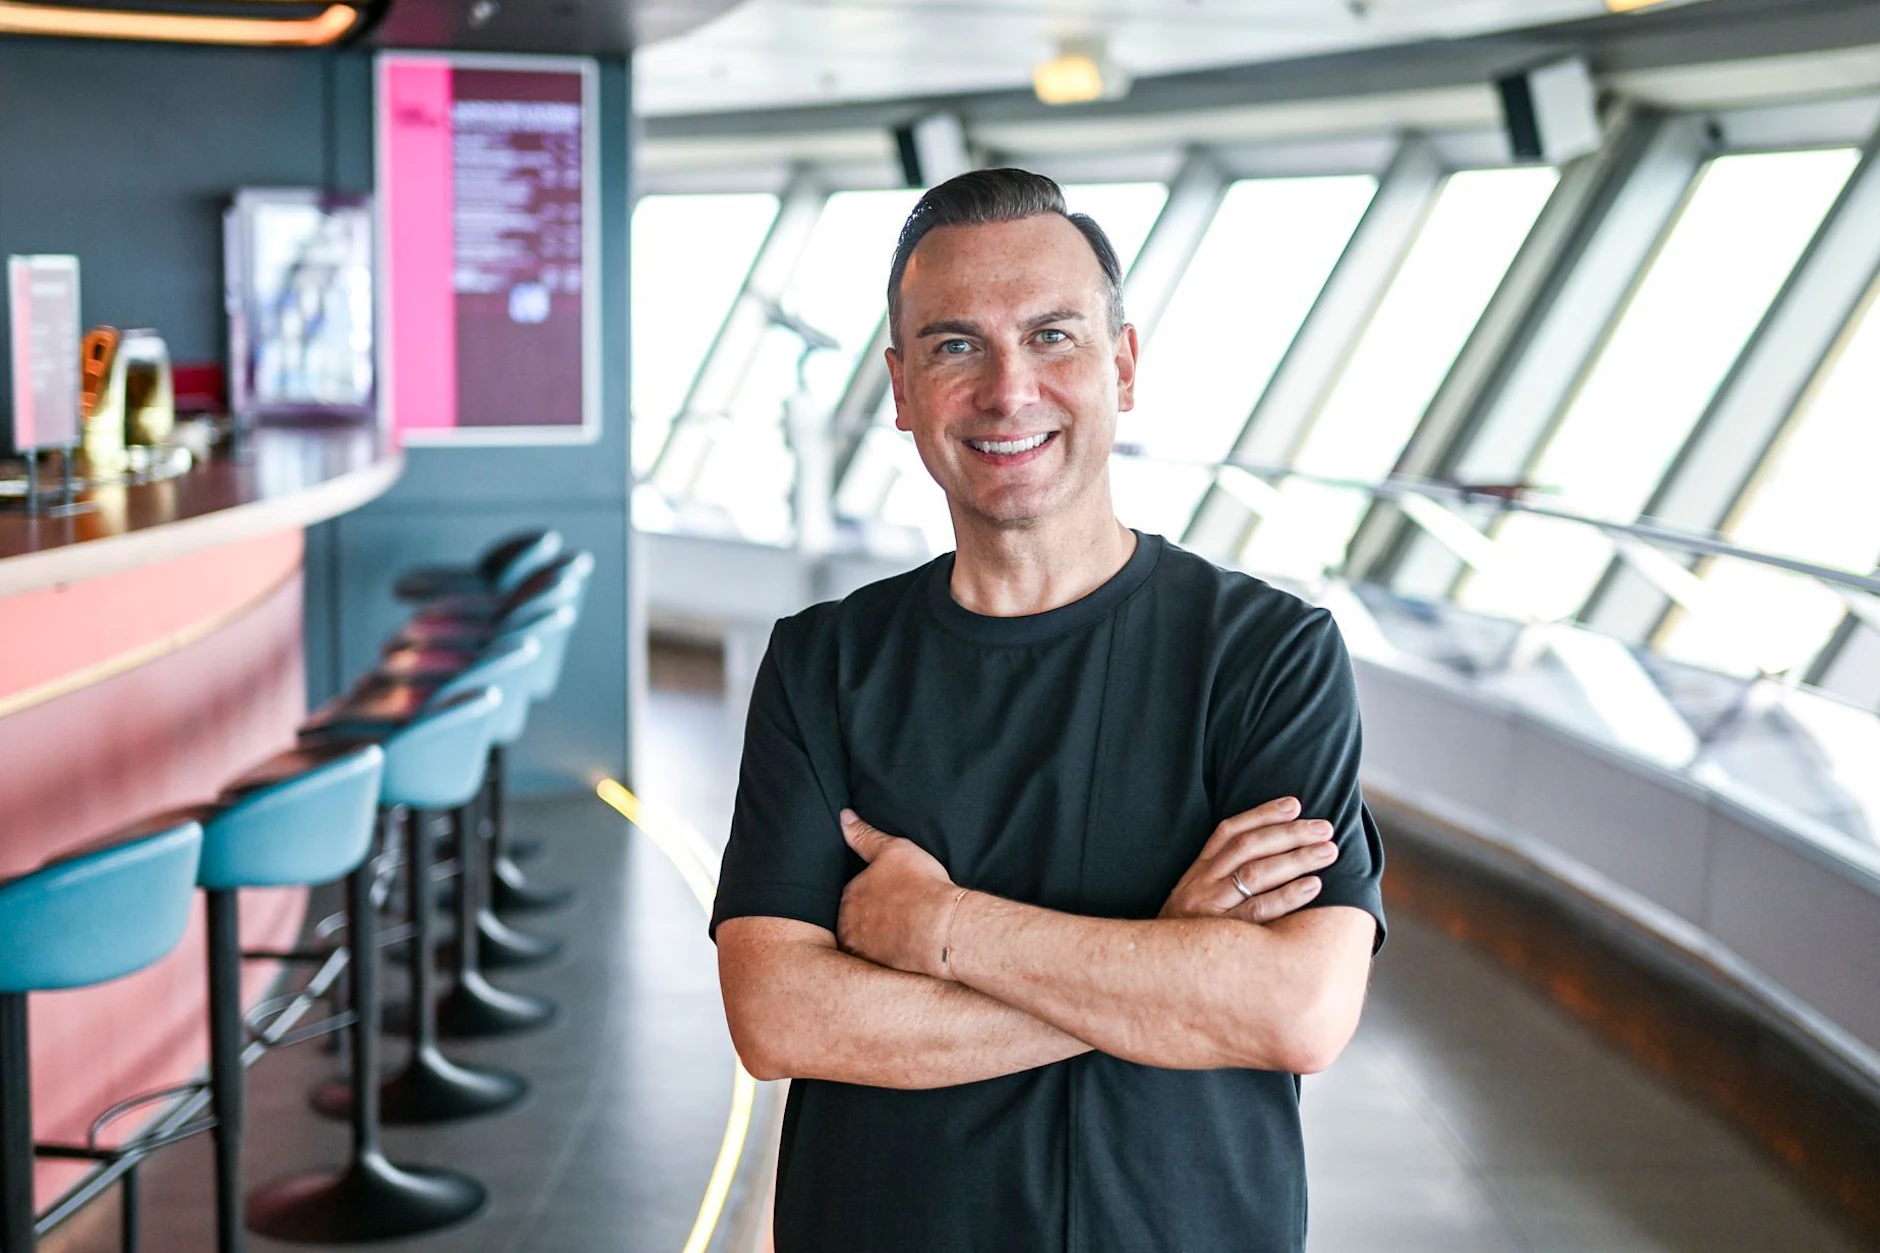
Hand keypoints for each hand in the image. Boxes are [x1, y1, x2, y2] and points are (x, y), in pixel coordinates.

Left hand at [836, 809, 959, 978]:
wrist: (941, 927)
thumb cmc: (920, 885)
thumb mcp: (893, 850)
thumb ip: (865, 835)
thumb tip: (843, 817)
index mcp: (849, 895)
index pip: (853, 893)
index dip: (873, 893)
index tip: (891, 894)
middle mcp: (848, 925)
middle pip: (855, 920)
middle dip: (871, 918)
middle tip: (897, 915)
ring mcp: (863, 950)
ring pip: (865, 943)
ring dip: (878, 939)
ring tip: (902, 934)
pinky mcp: (879, 970)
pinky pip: (879, 962)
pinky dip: (889, 957)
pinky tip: (905, 951)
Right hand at [1159, 796, 1336, 923]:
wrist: (1159, 974)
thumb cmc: (1189, 937)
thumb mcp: (1195, 901)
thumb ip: (1222, 879)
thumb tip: (1270, 855)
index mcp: (1196, 872)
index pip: (1229, 832)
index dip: (1262, 814)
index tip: (1294, 805)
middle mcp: (1200, 885)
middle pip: (1248, 847)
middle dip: (1289, 834)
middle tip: (1325, 829)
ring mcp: (1209, 909)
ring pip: (1255, 874)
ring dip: (1296, 858)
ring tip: (1327, 852)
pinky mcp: (1221, 936)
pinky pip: (1258, 911)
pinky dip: (1288, 895)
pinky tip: (1314, 885)